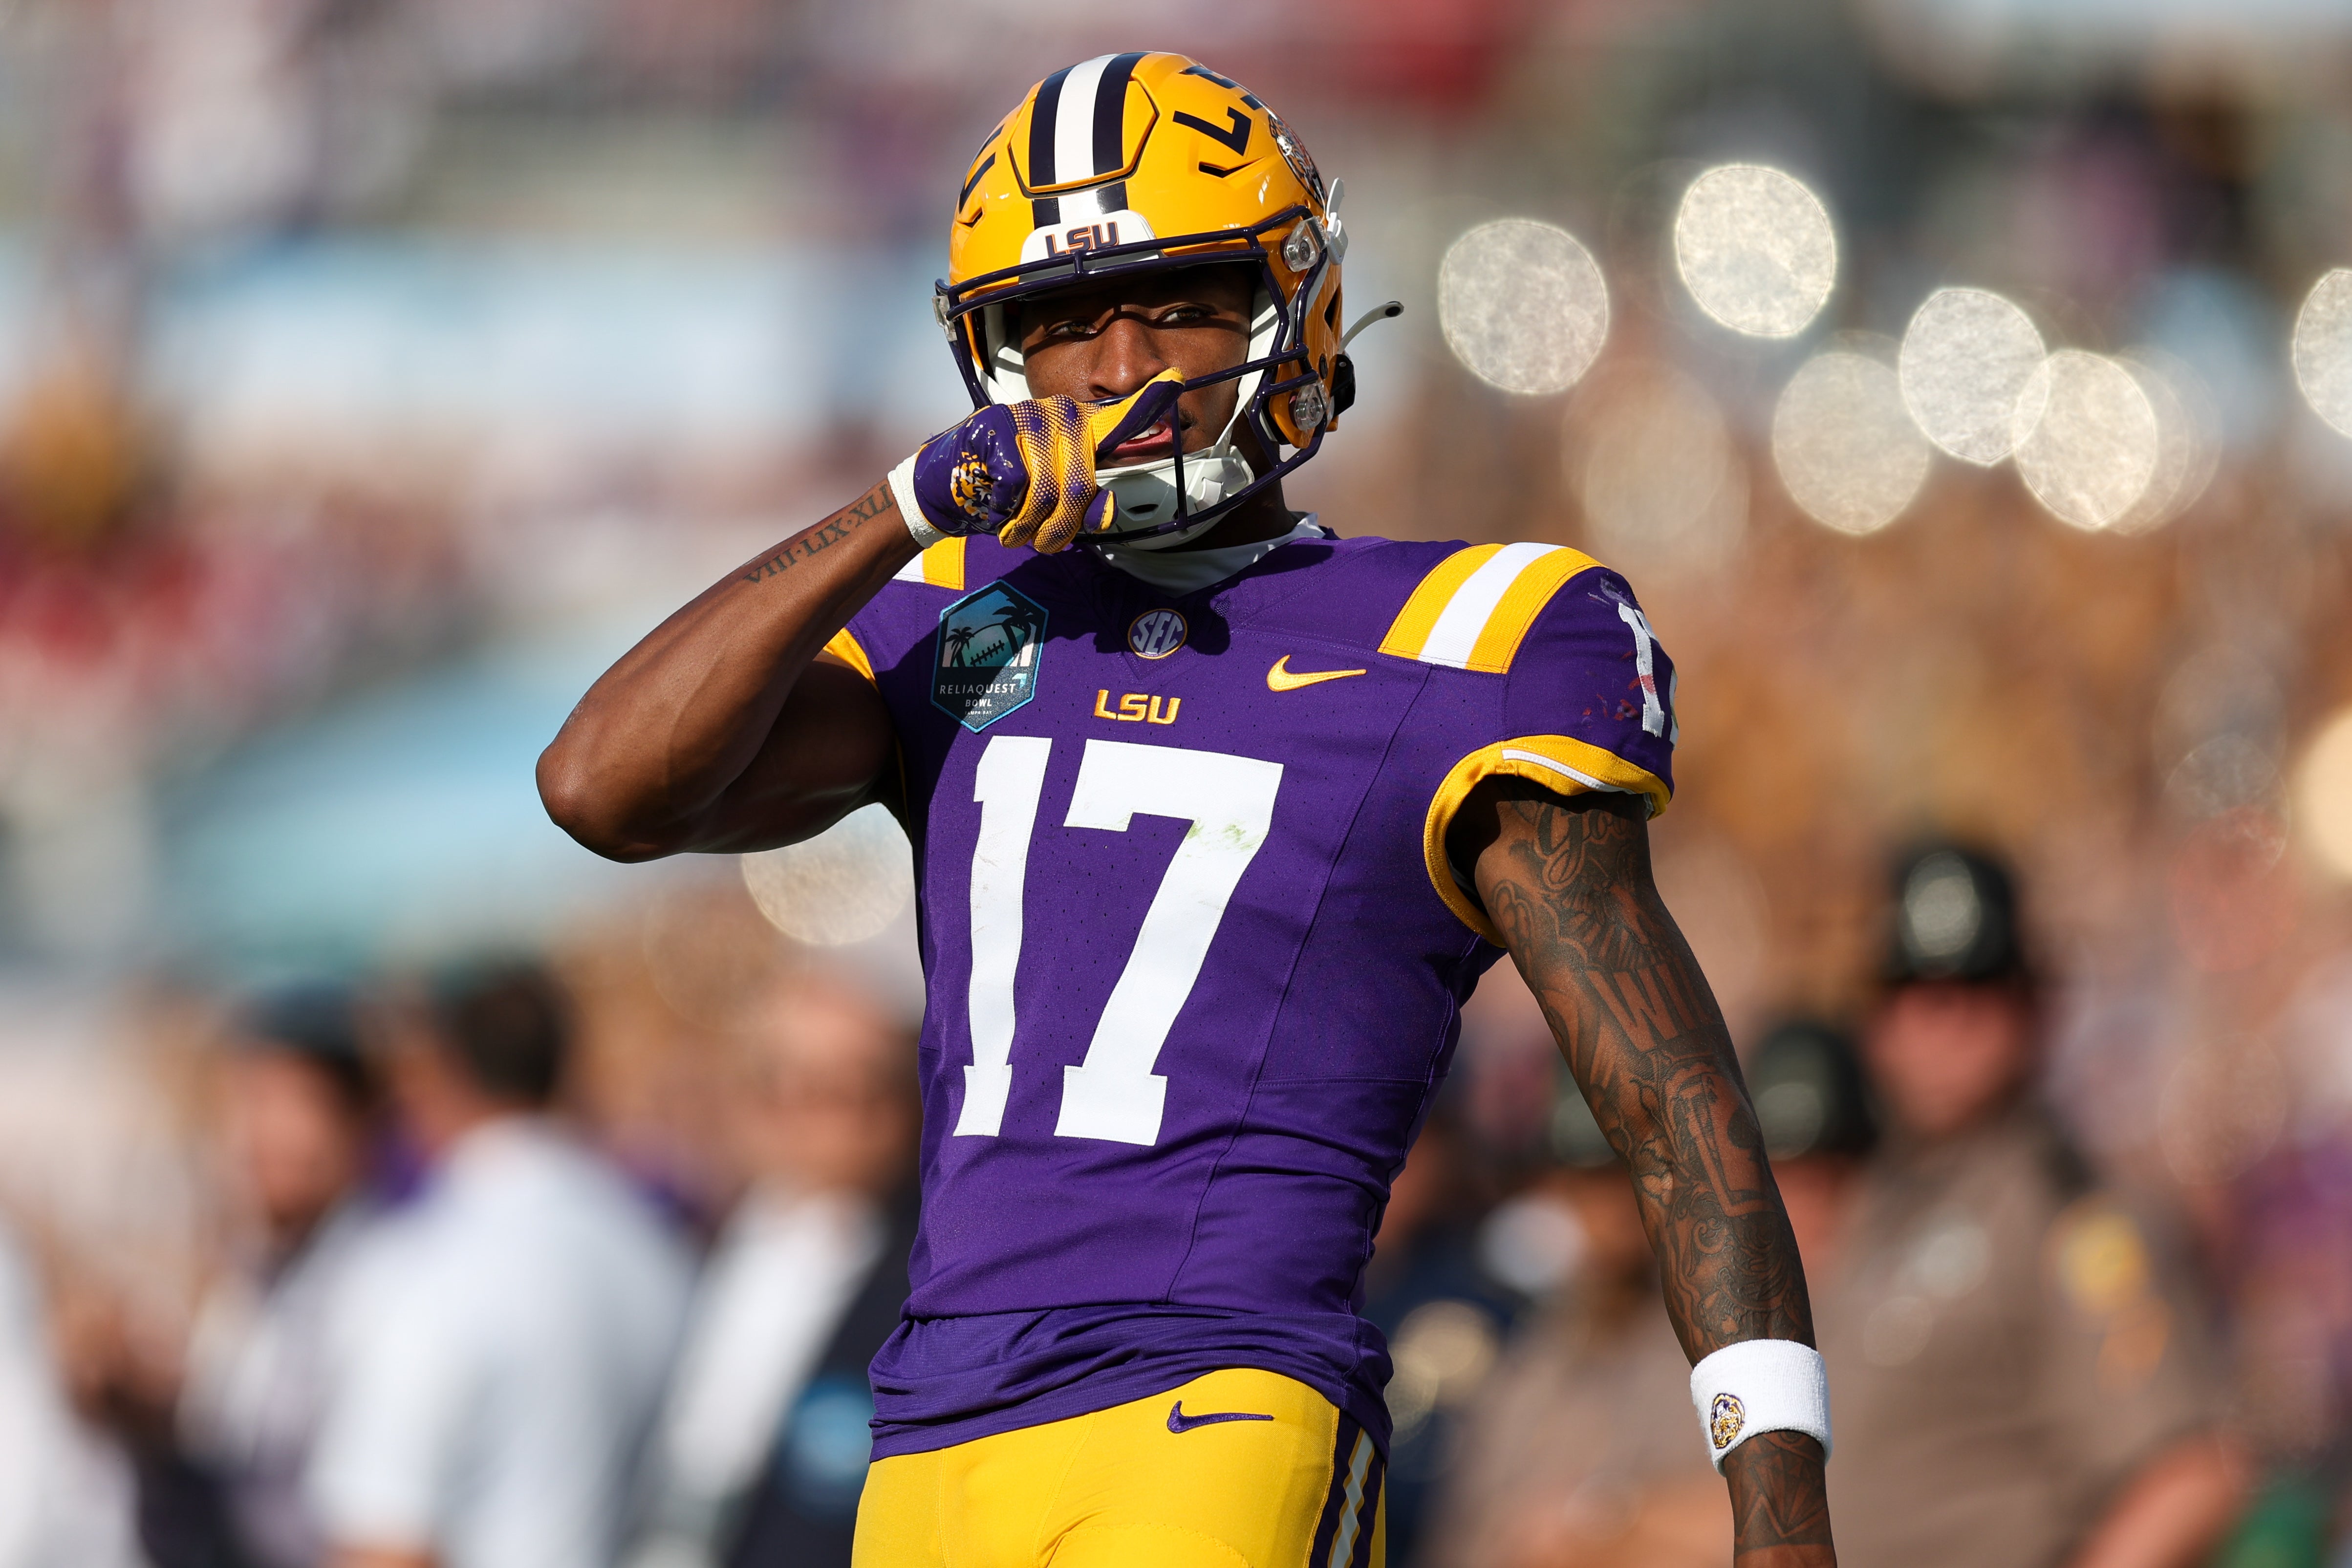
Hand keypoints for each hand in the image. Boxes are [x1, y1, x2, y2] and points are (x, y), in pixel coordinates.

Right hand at [902, 371, 1182, 552]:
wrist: (947, 484)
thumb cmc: (1008, 492)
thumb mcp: (1052, 501)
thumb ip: (1085, 505)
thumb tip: (1109, 512)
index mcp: (1080, 429)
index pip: (1121, 415)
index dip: (1150, 402)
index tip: (1179, 378)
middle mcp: (1060, 415)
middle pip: (1079, 489)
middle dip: (1059, 531)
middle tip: (1042, 543)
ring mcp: (1027, 416)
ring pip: (1045, 493)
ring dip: (1028, 528)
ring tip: (1015, 531)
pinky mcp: (995, 426)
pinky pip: (1014, 488)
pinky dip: (1002, 510)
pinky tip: (993, 502)